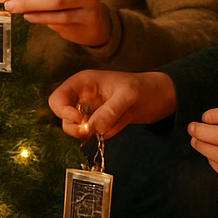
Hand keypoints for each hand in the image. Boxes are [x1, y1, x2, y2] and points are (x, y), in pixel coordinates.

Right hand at [48, 70, 177, 139]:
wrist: (161, 97)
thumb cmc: (144, 87)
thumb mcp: (127, 96)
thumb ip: (109, 111)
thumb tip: (92, 129)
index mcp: (83, 82)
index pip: (57, 98)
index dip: (63, 111)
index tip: (80, 120)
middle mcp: (83, 96)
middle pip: (62, 116)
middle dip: (74, 127)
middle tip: (90, 132)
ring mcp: (91, 110)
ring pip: (75, 127)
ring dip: (88, 133)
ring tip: (109, 127)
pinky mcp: (100, 122)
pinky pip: (93, 133)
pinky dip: (102, 135)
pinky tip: (119, 125)